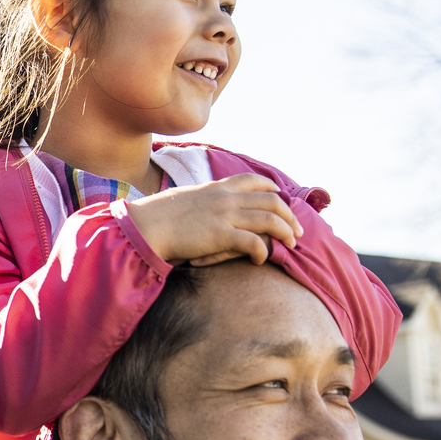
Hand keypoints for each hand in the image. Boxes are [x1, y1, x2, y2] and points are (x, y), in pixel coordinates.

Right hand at [124, 174, 302, 266]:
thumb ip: (201, 201)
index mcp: (216, 187)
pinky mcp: (220, 236)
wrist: (144, 226)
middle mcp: (225, 198)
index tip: (282, 201)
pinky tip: (261, 259)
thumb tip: (205, 209)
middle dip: (289, 215)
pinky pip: (254, 242)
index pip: (254, 180)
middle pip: (271, 199)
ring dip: (286, 232)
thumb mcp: (183, 199)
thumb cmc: (157, 216)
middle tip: (296, 231)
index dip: (273, 189)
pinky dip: (263, 251)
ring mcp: (224, 216)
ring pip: (270, 218)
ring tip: (290, 244)